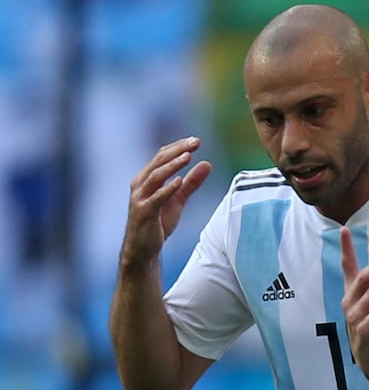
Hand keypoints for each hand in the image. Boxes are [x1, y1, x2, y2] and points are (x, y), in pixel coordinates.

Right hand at [121, 137, 211, 267]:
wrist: (143, 249)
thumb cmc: (158, 222)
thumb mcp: (178, 200)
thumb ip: (192, 183)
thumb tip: (207, 164)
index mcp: (147, 179)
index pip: (162, 156)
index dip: (178, 146)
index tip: (196, 140)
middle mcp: (140, 185)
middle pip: (158, 161)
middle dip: (177, 150)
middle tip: (195, 142)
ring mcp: (140, 198)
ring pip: (155, 176)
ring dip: (172, 165)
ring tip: (187, 157)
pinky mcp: (144, 213)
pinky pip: (155, 198)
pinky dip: (167, 188)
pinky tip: (179, 181)